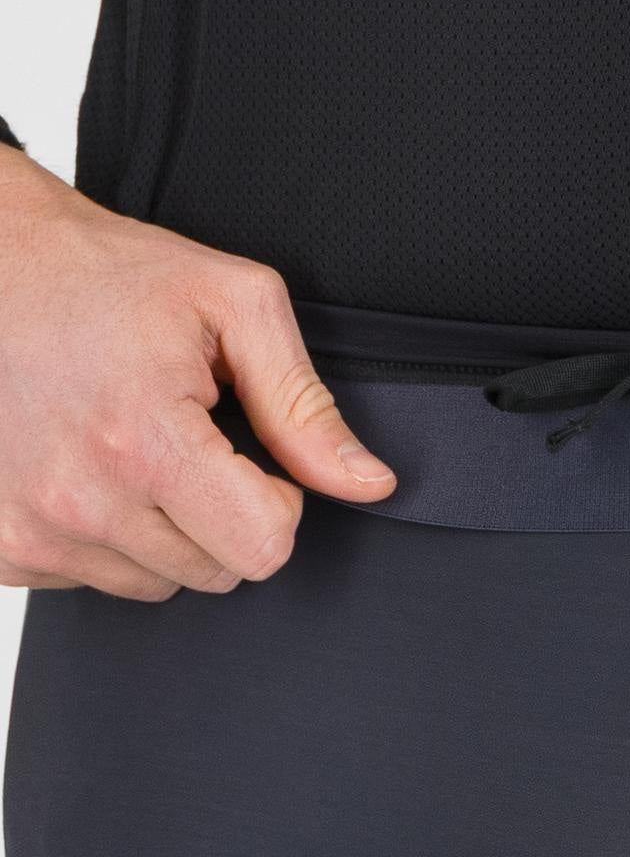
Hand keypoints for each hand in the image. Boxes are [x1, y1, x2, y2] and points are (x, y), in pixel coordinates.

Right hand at [0, 148, 395, 600]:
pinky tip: (90, 465)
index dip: (278, 503)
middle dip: (226, 515)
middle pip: (216, 572)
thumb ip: (306, 407)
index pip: (262, 550)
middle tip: (189, 438)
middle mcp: (76, 500)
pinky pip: (93, 579)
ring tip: (133, 443)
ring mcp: (27, 529)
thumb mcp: (235, 307)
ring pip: (158, 583)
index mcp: (144, 442)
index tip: (251, 455)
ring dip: (167, 528)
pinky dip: (108, 535)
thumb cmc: (107, 274)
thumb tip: (367, 482)